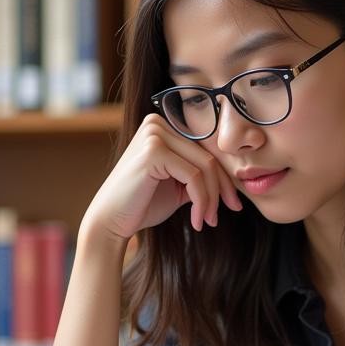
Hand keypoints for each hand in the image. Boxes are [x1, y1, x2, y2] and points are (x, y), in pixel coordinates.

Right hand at [82, 113, 242, 242]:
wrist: (111, 222)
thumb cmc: (143, 204)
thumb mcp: (178, 185)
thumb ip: (200, 175)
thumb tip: (232, 178)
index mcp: (163, 127)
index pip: (206, 150)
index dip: (223, 178)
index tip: (233, 204)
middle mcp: (158, 124)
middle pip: (208, 157)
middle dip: (221, 190)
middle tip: (223, 216)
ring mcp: (155, 134)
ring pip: (205, 167)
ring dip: (211, 199)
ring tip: (207, 221)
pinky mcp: (154, 150)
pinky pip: (194, 177)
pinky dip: (201, 202)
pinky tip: (196, 221)